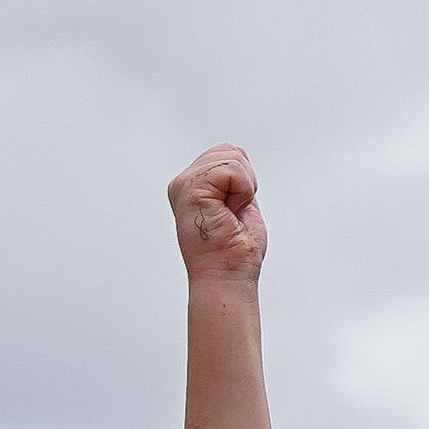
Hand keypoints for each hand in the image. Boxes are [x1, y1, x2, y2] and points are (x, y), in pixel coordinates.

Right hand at [169, 143, 268, 287]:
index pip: (229, 154)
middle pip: (232, 151)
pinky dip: (242, 193)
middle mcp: (183, 183)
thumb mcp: (238, 204)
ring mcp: (184, 184)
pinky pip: (233, 169)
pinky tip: (228, 214)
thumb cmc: (234, 251)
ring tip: (229, 215)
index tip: (233, 213)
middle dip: (245, 183)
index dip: (244, 182)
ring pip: (233, 157)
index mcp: (192, 186)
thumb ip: (233, 179)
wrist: (227, 277)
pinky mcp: (191, 188)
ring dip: (243, 190)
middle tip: (232, 215)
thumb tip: (238, 155)